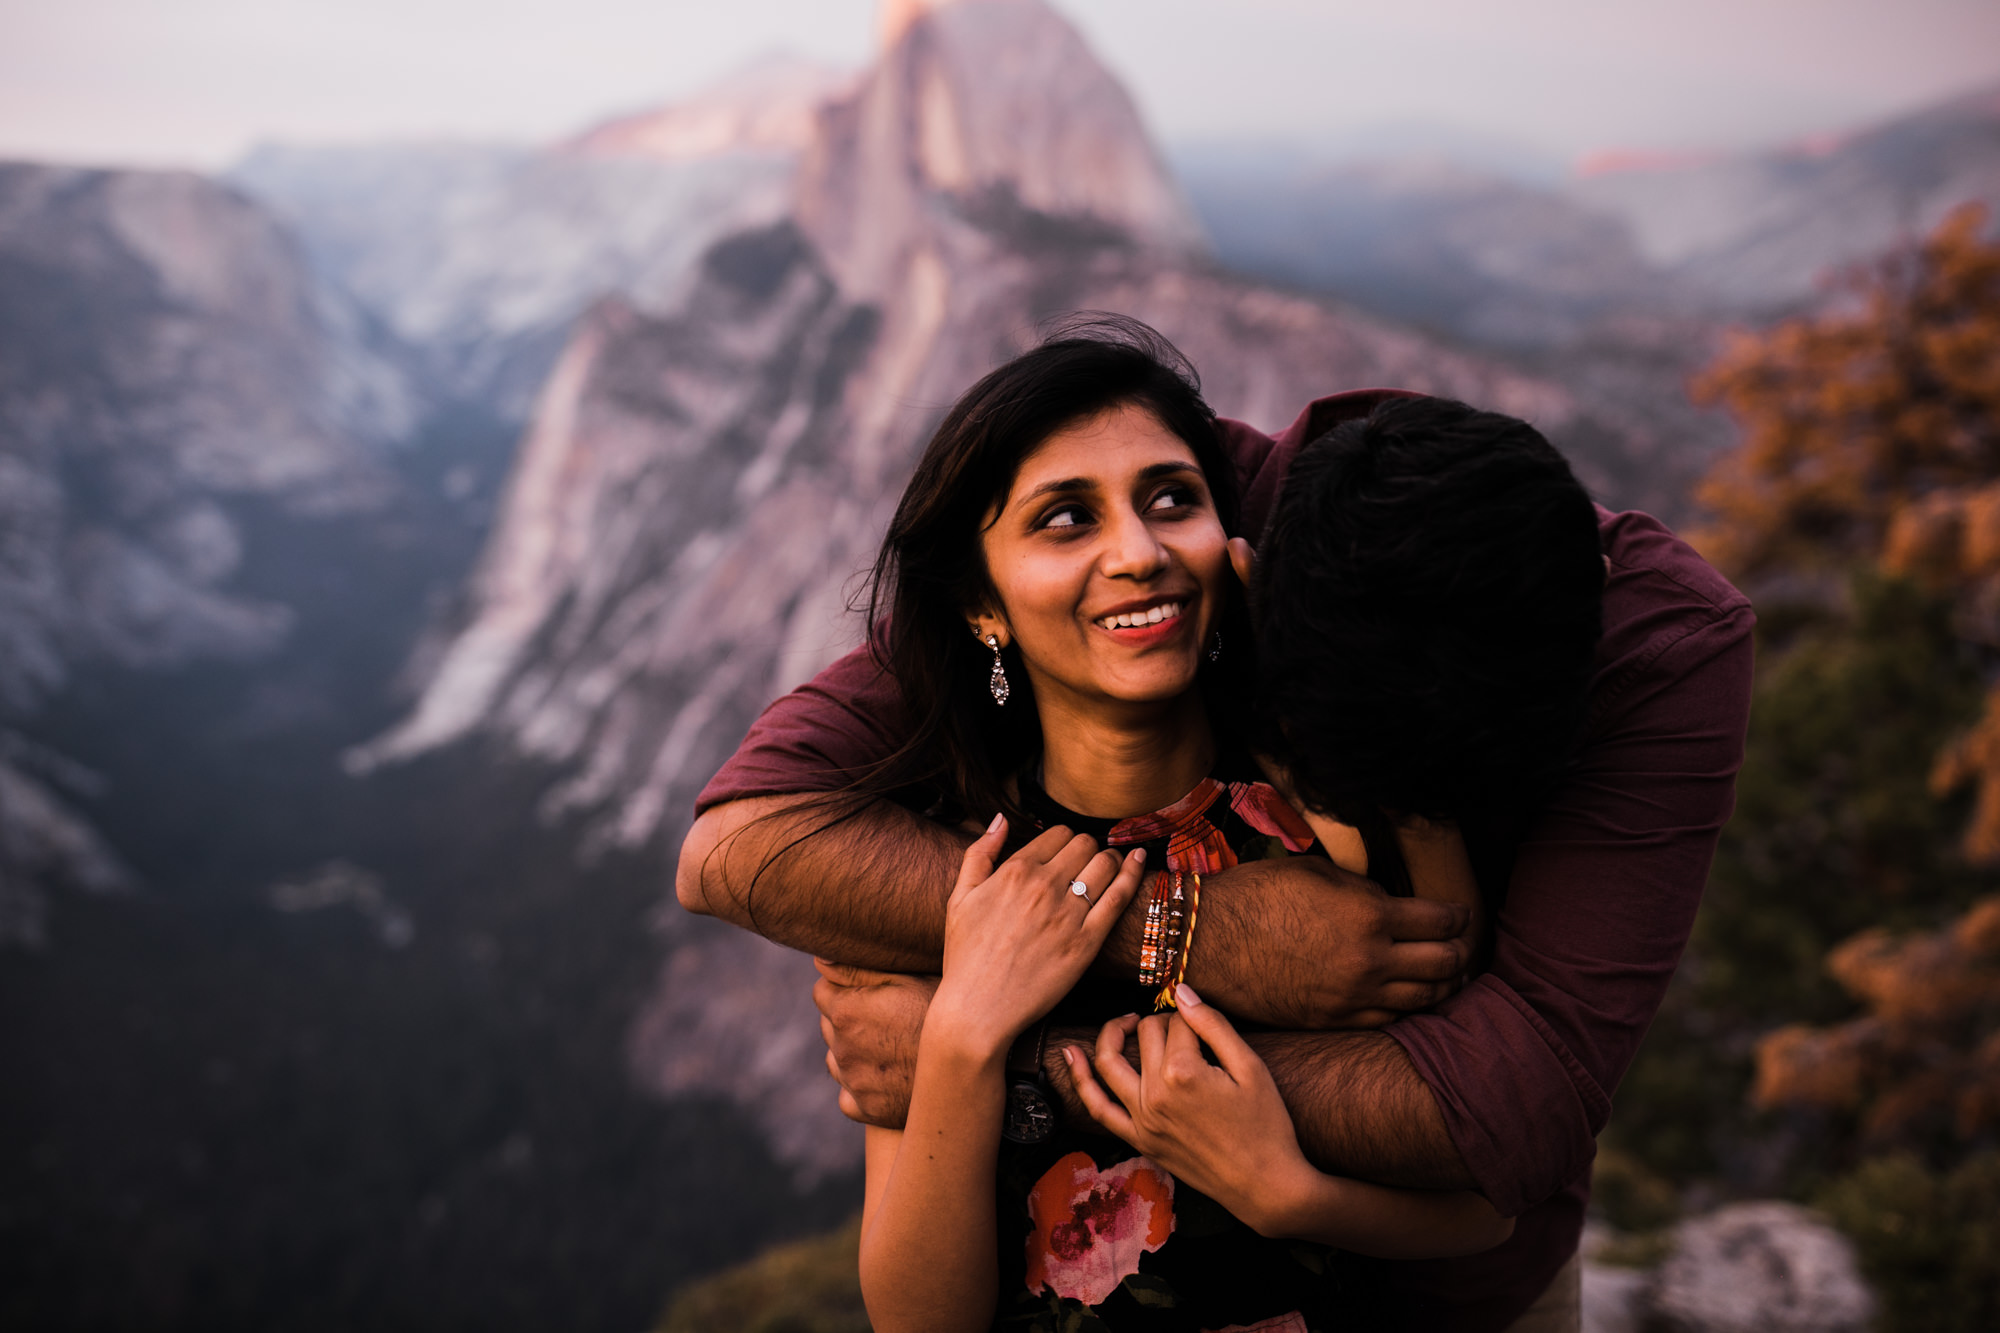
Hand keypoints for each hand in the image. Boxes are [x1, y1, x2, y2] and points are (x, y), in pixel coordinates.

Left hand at [814, 960, 937, 1126]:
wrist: (972, 1063)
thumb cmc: (944, 1011)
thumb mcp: (907, 977)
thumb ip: (856, 967)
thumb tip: (818, 959)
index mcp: (847, 1012)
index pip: (822, 992)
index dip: (845, 988)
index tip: (872, 992)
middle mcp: (843, 1049)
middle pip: (830, 1025)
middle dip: (849, 1019)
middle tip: (888, 1018)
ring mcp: (853, 1083)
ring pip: (838, 1059)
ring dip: (854, 1052)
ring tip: (892, 1047)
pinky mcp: (866, 1110)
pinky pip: (849, 1095)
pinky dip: (863, 1087)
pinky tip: (891, 1077)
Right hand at [930, 816, 1145, 1056]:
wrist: (978, 1009)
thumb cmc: (965, 957)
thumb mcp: (960, 898)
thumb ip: (979, 853)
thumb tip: (1000, 818)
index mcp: (1015, 871)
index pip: (1058, 833)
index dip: (1064, 839)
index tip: (1065, 853)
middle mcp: (1044, 886)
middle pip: (1085, 844)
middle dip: (1088, 848)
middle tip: (1086, 863)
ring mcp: (1068, 914)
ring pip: (1106, 863)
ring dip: (1110, 859)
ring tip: (1110, 866)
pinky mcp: (1087, 942)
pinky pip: (1119, 896)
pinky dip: (1132, 873)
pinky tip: (1137, 861)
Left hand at [1065, 984, 1317, 1236]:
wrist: (1264, 1183)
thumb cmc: (1266, 1124)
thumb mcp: (1250, 1068)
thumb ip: (1213, 1025)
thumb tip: (1182, 992)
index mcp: (1184, 1072)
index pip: (1178, 1022)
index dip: (1194, 1017)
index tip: (1207, 1025)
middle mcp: (1155, 1094)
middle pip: (1146, 1035)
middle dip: (1163, 1022)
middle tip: (1185, 1029)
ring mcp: (1142, 1119)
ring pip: (1110, 1061)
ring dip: (1113, 1032)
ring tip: (1127, 1021)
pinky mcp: (1139, 1139)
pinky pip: (1098, 1108)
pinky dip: (1080, 1080)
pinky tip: (1070, 1055)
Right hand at [1189, 856, 1472, 1028]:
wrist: (1207, 940)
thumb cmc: (1256, 894)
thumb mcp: (1317, 872)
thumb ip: (1364, 891)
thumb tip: (1392, 905)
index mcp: (1369, 916)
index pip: (1442, 922)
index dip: (1459, 916)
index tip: (1459, 915)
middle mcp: (1370, 961)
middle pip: (1446, 964)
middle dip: (1460, 952)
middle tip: (1459, 944)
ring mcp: (1353, 997)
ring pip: (1424, 999)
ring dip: (1441, 984)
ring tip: (1443, 974)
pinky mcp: (1333, 1020)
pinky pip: (1388, 1018)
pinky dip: (1404, 1006)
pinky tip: (1402, 994)